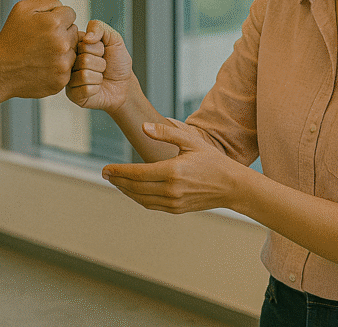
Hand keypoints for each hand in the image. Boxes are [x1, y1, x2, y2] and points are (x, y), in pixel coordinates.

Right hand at [0, 0, 77, 98]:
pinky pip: (69, 67)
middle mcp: (62, 43)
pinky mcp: (62, 79)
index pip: (70, 13)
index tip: (45, 26)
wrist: (0, 70)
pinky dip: (58, 66)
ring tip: (42, 53)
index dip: (57, 18)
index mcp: (54, 23)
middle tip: (42, 40)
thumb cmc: (10, 39)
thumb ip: (49, 2)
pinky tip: (43, 66)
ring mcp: (63, 63)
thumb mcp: (23, 9)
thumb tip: (64, 8)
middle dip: (61, 33)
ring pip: (73, 50)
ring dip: (62, 50)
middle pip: (74, 31)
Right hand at [66, 20, 132, 112]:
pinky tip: (96, 87)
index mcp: (76, 45)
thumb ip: (100, 27)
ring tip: (99, 76)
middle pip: (84, 59)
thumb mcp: (114, 39)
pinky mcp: (72, 94)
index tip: (101, 51)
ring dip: (99, 76)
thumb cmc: (117, 63)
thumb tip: (86, 36)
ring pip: (84, 75)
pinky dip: (96, 88)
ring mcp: (69, 78)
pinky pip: (86, 89)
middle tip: (102, 66)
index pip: (83, 43)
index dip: (98, 48)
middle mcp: (69, 61)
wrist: (124, 85)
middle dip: (100, 63)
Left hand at [101, 118, 239, 213]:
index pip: (138, 173)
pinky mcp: (177, 209)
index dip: (119, 172)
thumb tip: (143, 127)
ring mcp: (174, 202)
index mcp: (173, 171)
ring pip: (141, 198)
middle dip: (118, 181)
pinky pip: (151, 205)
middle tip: (105, 174)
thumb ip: (166, 132)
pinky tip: (132, 190)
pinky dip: (138, 198)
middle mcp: (171, 190)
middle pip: (136, 187)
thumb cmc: (212, 160)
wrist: (233, 186)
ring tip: (115, 181)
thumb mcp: (191, 141)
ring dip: (126, 191)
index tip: (106, 168)